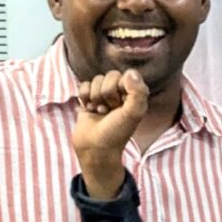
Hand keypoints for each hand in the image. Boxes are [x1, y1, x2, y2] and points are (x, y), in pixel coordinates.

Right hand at [72, 70, 149, 196]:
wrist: (95, 148)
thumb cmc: (116, 133)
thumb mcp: (133, 114)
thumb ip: (137, 92)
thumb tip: (130, 72)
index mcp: (136, 94)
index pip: (127, 75)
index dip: (121, 88)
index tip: (121, 105)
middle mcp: (121, 93)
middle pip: (110, 75)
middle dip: (107, 93)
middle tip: (109, 110)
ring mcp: (104, 95)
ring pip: (96, 79)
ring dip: (96, 97)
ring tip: (100, 111)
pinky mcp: (89, 98)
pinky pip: (84, 85)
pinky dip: (84, 96)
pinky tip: (89, 109)